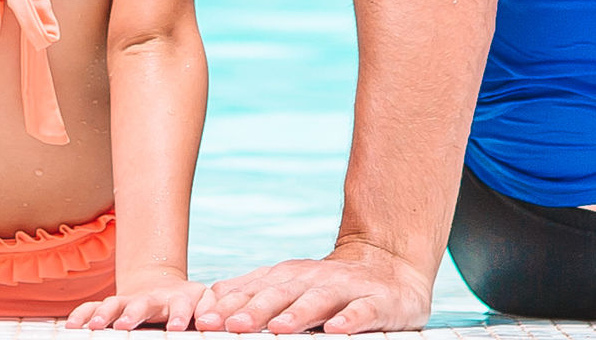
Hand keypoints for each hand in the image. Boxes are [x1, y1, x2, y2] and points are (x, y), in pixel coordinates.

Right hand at [69, 267, 207, 328]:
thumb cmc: (188, 302)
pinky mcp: (112, 305)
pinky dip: (82, 315)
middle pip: (142, 304)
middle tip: (124, 325)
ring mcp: (129, 300)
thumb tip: (212, 322)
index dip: (177, 315)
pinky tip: (72, 325)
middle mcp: (151, 298)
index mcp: (178, 298)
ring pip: (114, 304)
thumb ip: (210, 310)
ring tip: (94, 326)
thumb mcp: (204, 301)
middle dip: (132, 314)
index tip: (175, 327)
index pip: (180, 305)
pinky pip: (93, 307)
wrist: (161, 286)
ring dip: (104, 314)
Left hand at [192, 242, 432, 333]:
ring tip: (278, 330)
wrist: (391, 265)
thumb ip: (254, 293)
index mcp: (289, 277)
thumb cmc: (332, 285)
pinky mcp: (378, 302)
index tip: (204, 323)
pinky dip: (350, 320)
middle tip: (230, 328)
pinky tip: (336, 331)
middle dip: (254, 311)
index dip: (229, 306)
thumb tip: (207, 305)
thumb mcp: (291, 285)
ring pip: (319, 300)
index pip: (254, 290)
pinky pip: (363, 311)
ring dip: (297, 315)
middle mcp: (314, 279)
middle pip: (280, 294)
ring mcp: (347, 288)